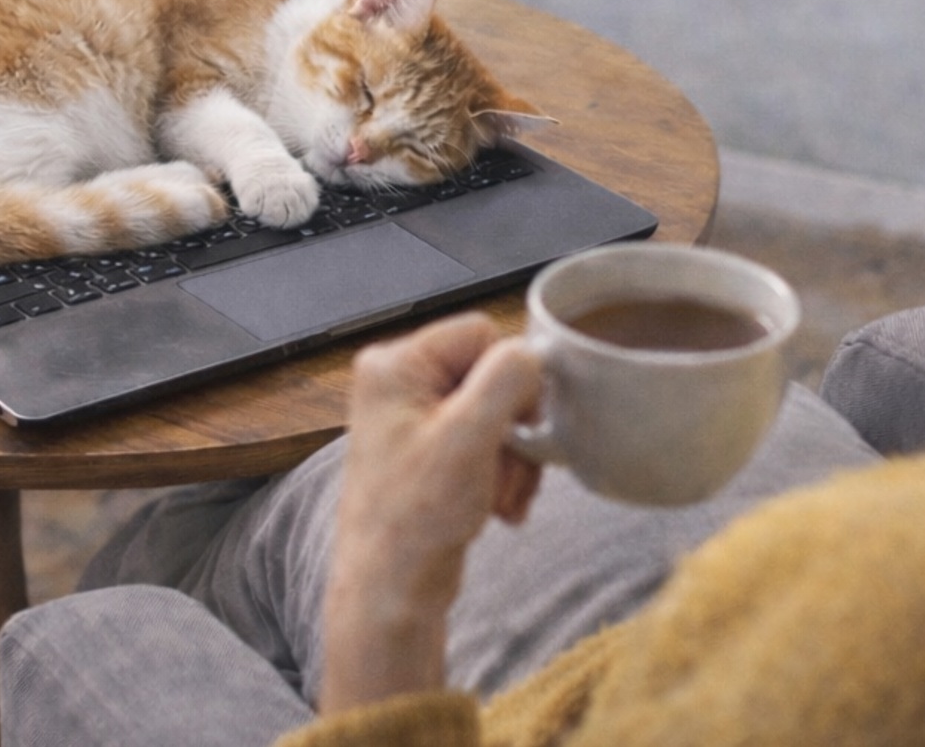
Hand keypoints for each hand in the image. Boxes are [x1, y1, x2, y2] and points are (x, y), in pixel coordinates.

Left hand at [319, 313, 542, 712]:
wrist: (391, 591)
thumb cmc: (415, 518)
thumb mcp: (469, 437)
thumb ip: (506, 379)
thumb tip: (534, 351)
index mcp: (393, 365)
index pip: (481, 333)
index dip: (509, 379)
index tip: (513, 426)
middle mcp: (398, 382)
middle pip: (492, 374)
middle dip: (512, 428)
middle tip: (507, 471)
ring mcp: (412, 417)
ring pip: (496, 411)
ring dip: (512, 456)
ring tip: (502, 497)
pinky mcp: (429, 449)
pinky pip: (486, 440)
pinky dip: (502, 471)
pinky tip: (498, 506)